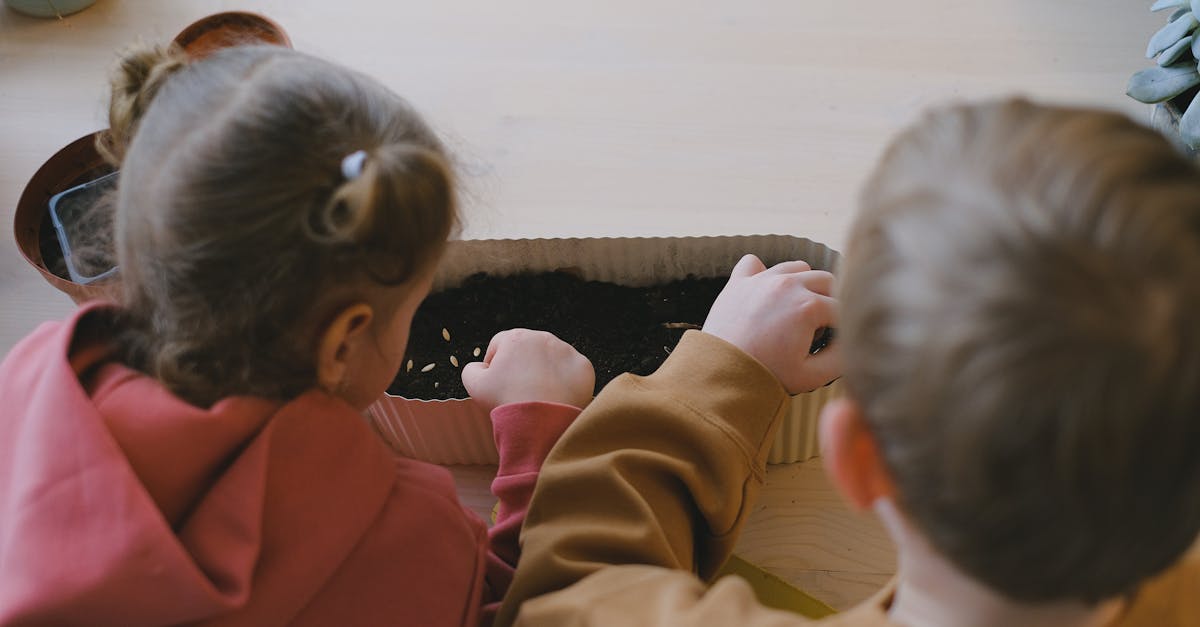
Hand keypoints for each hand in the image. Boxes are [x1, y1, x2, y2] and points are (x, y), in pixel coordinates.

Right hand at [461, 328, 595, 412]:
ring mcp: (566, 351)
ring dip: (545, 372)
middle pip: (528, 350)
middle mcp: (543, 338)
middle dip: (523, 367)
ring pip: (552, 359)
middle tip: (520, 391)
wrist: (540, 421)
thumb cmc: (506, 401)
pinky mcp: (583, 367)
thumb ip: (472, 369)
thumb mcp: (473, 385)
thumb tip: (479, 366)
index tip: (498, 382)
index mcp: (515, 338)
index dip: (495, 364)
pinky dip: (565, 383)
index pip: (500, 345)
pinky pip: (571, 372)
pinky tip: (556, 398)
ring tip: (539, 396)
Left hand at [702, 254, 841, 393]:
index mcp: (808, 306)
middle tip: (820, 328)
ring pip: (797, 268)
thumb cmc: (766, 377)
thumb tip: (851, 342)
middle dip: (830, 302)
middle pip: (826, 281)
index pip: (843, 308)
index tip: (834, 343)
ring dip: (804, 285)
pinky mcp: (738, 282)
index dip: (844, 328)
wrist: (720, 374)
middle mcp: (787, 284)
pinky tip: (767, 294)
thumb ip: (842, 358)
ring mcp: (761, 280)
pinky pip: (754, 263)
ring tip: (797, 312)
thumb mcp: (813, 376)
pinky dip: (765, 274)